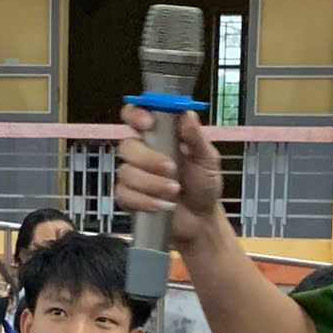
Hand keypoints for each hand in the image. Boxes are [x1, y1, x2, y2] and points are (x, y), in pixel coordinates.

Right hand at [114, 106, 227, 249]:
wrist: (201, 219)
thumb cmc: (203, 184)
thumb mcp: (208, 159)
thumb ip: (196, 137)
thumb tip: (187, 113)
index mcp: (159, 136)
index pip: (136, 115)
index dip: (136, 115)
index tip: (148, 123)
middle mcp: (142, 153)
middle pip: (127, 145)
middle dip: (148, 159)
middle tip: (171, 169)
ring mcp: (133, 176)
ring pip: (126, 172)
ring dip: (150, 183)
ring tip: (173, 192)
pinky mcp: (129, 198)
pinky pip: (125, 194)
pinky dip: (144, 200)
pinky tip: (161, 205)